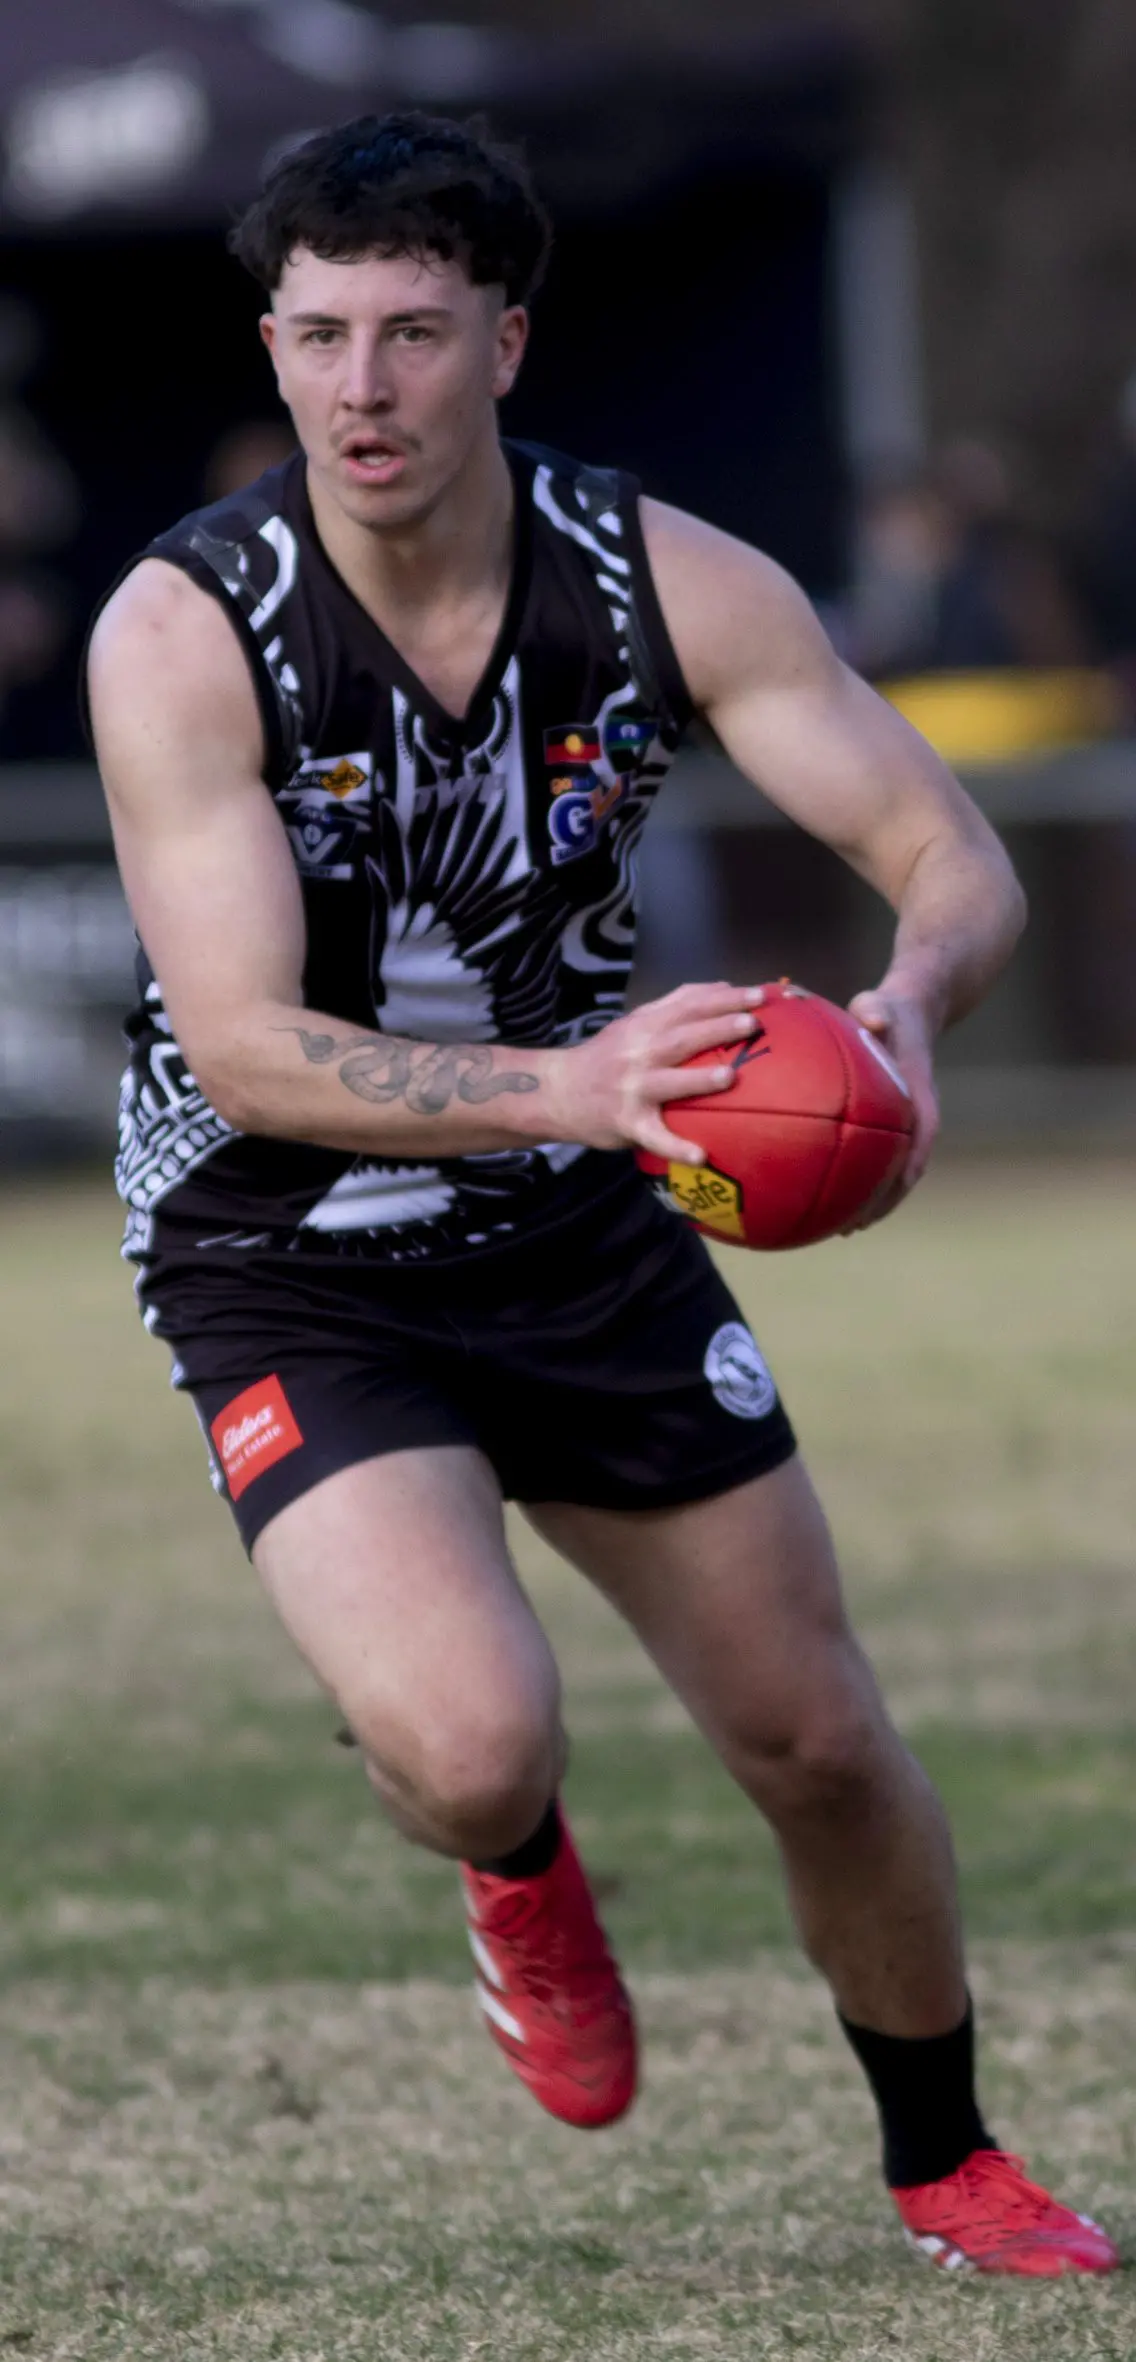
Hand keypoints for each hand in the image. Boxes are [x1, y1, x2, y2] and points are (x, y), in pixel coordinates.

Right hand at [546, 981, 763, 1164]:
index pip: (686, 1005)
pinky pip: (654, 1136)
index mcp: (644, 1025)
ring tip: (730, 1077)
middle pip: (681, 1037)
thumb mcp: (633, 1024)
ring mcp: (631, 1088)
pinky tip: (701, 1155)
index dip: (722, 998)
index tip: (757, 994)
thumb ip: (673, 1007)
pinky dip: (676, 1146)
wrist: (556, 1092)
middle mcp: (638, 1053)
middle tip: (753, 1024)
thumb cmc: (605, 1058)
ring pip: (668, 1082)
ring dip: (698, 1080)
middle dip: (717, 1028)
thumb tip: (722, 989)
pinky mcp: (627, 1122)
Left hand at [844, 985, 939, 1227]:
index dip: (907, 1169)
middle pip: (905, 1171)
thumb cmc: (890, 1009)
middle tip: (852, 1227)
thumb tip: (872, 1018)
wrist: (909, 1012)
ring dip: (870, 1202)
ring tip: (839, 1229)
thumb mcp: (883, 1004)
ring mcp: (901, 1127)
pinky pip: (872, 1160)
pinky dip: (854, 1180)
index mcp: (919, 1097)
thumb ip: (877, 1010)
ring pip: (890, 1173)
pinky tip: (822, 1195)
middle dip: (883, 1202)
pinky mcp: (886, 1127)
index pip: (920, 1140)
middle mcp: (914, 1119)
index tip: (889, 1194)